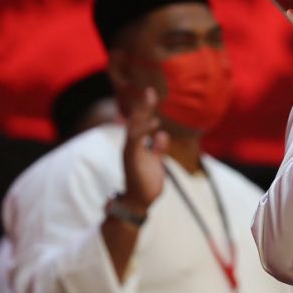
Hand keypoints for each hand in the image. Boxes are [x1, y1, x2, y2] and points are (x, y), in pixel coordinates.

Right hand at [121, 88, 169, 212]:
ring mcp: (130, 151)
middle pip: (136, 122)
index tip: (151, 94)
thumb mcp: (155, 161)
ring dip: (141, 114)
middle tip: (150, 91)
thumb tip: (162, 135)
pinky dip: (143, 131)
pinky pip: (135, 142)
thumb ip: (157, 148)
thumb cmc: (146, 182)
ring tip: (149, 101)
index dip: (146, 109)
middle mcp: (131, 146)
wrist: (139, 202)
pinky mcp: (131, 159)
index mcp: (136, 145)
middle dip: (143, 106)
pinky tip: (154, 124)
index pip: (141, 123)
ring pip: (134, 128)